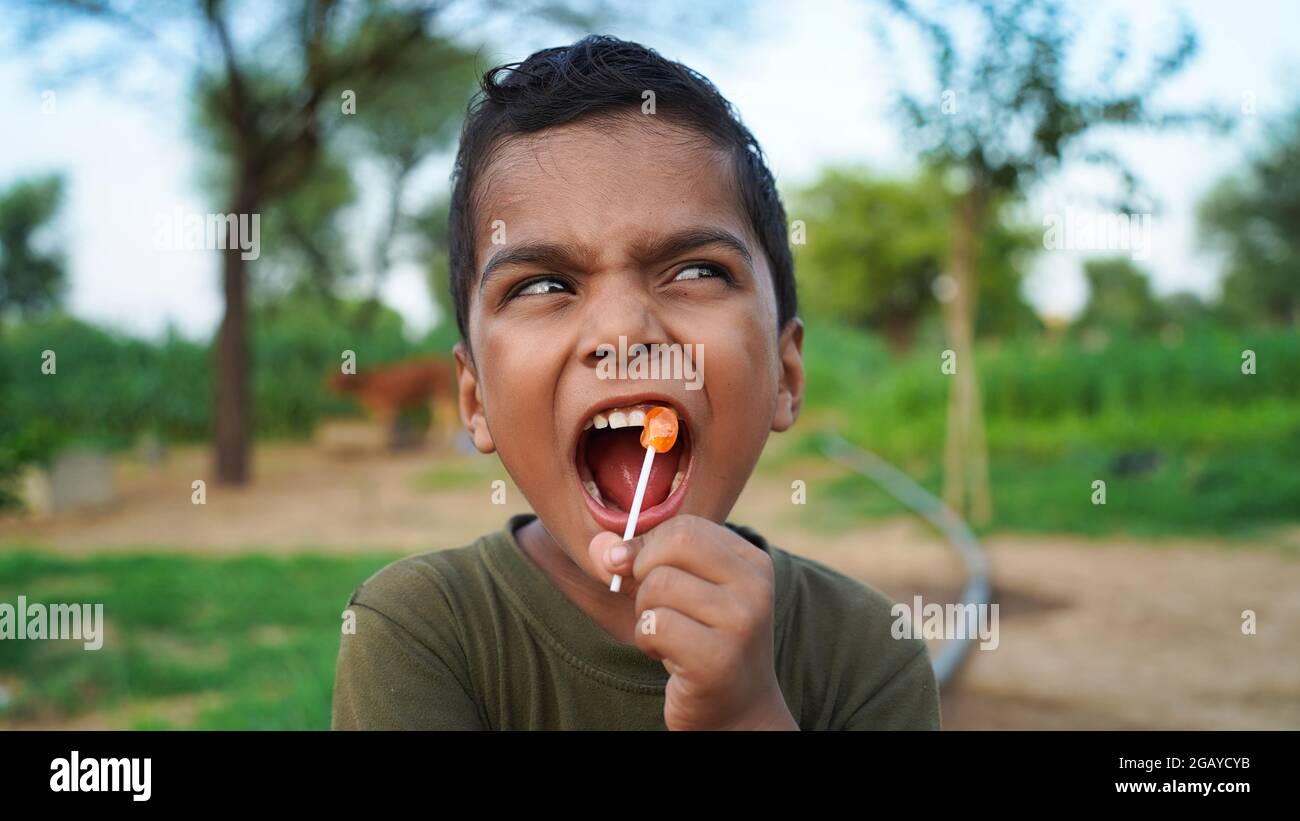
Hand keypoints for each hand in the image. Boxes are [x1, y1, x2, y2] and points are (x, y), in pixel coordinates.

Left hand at [588, 515, 797, 729]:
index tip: (645, 574)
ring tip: (667, 635)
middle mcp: (755, 587)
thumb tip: (601, 547)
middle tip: (654, 606)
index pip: (685, 526)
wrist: (738, 712)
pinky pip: (655, 625)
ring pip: (658, 585)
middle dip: (644, 574)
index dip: (649, 547)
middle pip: (673, 544)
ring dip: (644, 614)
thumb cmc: (702, 644)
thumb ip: (642, 562)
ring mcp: (742, 623)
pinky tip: (667, 655)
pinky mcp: (719, 659)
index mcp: (752, 562)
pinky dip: (647, 640)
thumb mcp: (682, 593)